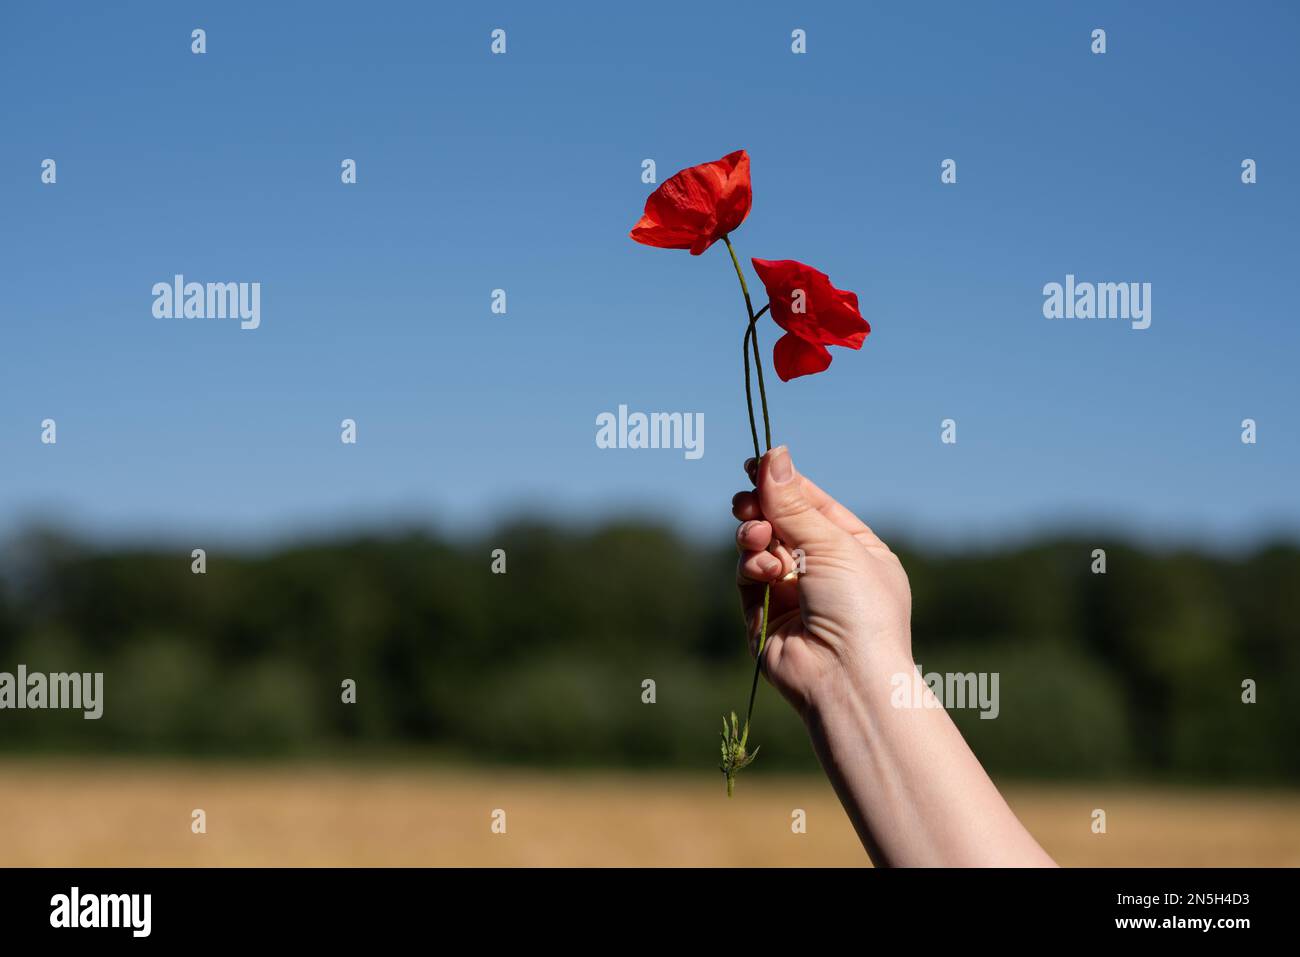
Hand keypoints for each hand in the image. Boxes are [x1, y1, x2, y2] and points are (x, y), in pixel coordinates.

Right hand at [732, 446, 912, 716]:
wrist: (844, 677)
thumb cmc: (857, 608)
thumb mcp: (831, 543)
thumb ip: (793, 501)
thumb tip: (773, 453)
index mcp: (855, 550)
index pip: (812, 504)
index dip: (783, 483)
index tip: (754, 462)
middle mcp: (824, 571)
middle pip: (781, 523)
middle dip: (761, 508)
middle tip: (745, 499)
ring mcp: (794, 594)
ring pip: (759, 548)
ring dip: (754, 536)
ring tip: (758, 538)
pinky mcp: (765, 616)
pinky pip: (748, 578)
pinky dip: (751, 568)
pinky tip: (764, 571)